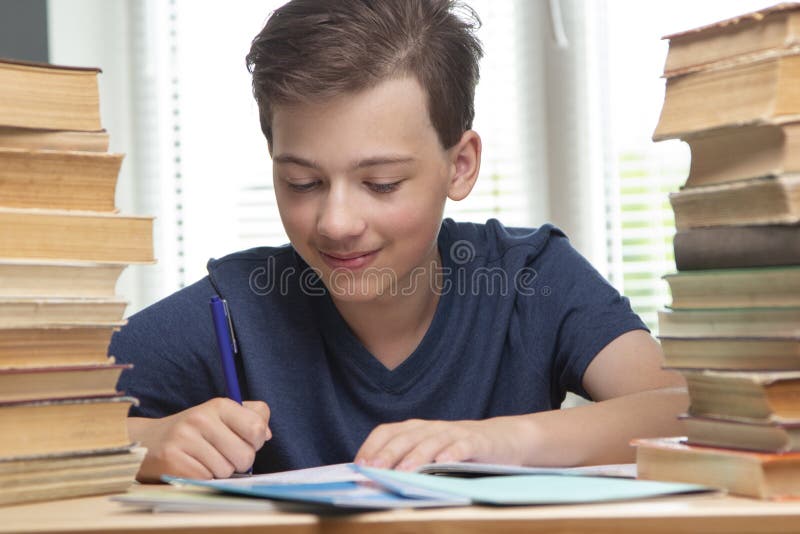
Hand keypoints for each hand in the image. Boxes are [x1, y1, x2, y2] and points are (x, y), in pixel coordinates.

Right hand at [128, 398, 270, 481]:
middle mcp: (201, 419)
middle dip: (238, 461)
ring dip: (219, 471)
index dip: (256, 441)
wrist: (148, 441)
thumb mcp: (221, 416)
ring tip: (203, 459)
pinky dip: (204, 479)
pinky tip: (192, 467)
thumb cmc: (194, 431)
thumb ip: (251, 418)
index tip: (245, 441)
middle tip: (222, 454)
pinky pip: (207, 480)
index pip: (256, 428)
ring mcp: (185, 440)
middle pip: (245, 455)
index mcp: (219, 405)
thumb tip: (266, 434)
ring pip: (226, 471)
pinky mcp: (173, 461)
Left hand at [354, 418, 522, 470]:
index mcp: (416, 429)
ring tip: (404, 471)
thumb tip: (374, 480)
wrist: (502, 439)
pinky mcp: (476, 442)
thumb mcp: (430, 452)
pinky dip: (452, 453)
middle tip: (375, 470)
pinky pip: (462, 447)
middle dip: (388, 453)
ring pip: (431, 442)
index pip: (387, 432)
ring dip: (416, 456)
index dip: (371, 446)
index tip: (359, 465)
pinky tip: (443, 464)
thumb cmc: (458, 450)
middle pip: (406, 437)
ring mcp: (454, 433)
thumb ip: (406, 460)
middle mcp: (432, 428)